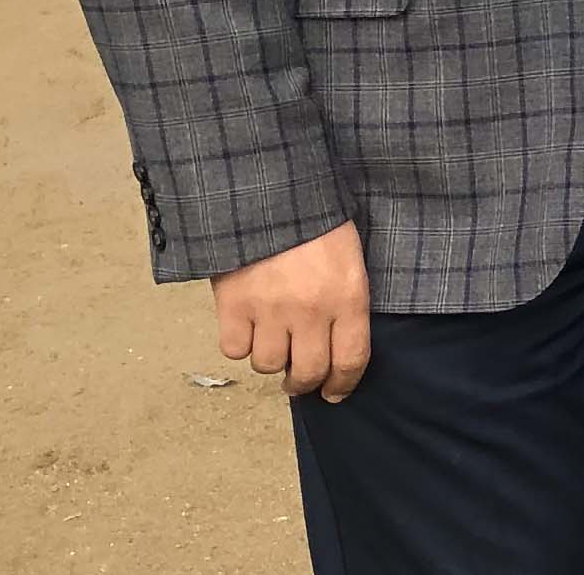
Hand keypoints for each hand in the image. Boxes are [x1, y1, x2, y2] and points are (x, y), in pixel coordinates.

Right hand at [210, 220, 371, 402]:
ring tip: (272, 339)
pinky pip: (234, 350)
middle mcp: (311, 311)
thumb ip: (345, 300)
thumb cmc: (317, 219)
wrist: (269, 191)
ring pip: (267, 364)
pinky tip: (246, 325)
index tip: (334, 393)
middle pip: (307, 373)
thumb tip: (336, 346)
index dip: (342, 384)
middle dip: (303, 383)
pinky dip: (239, 343)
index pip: (350, 360)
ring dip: (270, 358)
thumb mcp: (348, 257)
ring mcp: (270, 310)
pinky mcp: (233, 305)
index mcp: (348, 296)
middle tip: (298, 379)